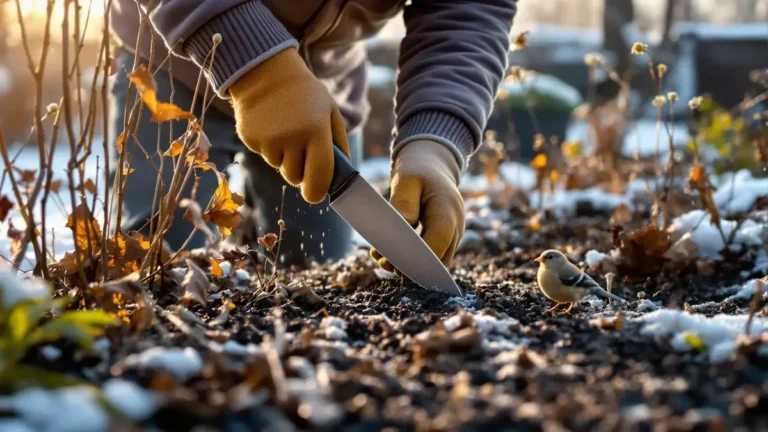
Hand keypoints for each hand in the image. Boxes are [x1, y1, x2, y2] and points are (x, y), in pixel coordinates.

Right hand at [229, 48, 348, 203]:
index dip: (318, 192)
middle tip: (301, 150)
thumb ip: (339, 143)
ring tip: (286, 131)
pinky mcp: (250, 139)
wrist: (266, 72)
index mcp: (316, 132)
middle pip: (295, 178)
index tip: (317, 195)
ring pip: (279, 168)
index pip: (319, 177)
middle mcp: (292, 138)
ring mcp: (269, 140)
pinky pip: (264, 156)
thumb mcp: (330, 111)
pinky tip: (271, 126)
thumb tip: (341, 174)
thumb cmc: (305, 94)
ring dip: (284, 158)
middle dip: (300, 171)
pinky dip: (269, 147)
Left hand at [371, 140, 464, 271]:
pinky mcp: (447, 237)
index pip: (438, 241)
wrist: (431, 165)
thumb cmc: (417, 171)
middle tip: (382, 262)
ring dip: (412, 265)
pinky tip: (392, 255)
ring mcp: (455, 232)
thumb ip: (403, 206)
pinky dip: (415, 259)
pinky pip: (434, 254)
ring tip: (382, 260)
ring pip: (437, 260)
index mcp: (447, 208)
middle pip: (439, 257)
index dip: (417, 256)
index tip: (392, 260)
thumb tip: (399, 236)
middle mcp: (457, 224)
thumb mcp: (406, 181)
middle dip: (411, 265)